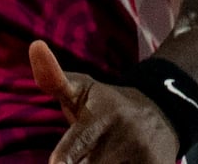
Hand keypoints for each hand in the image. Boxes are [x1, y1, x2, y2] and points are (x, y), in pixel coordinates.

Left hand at [27, 46, 182, 163]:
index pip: (80, 141)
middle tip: (78, 158)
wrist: (161, 112)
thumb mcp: (80, 88)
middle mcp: (123, 137)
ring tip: (100, 155)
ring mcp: (144, 155)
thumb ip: (53, 79)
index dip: (67, 155)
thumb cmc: (105, 104)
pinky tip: (119, 160)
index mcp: (98, 116)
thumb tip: (36, 45)